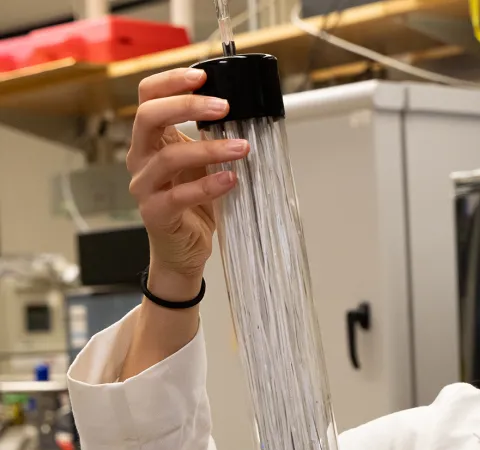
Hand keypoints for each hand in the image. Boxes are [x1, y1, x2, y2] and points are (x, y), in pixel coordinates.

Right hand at [126, 68, 250, 291]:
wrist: (185, 248)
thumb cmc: (194, 203)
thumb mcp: (203, 163)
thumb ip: (210, 139)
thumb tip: (243, 115)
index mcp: (151, 139)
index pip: (148, 97)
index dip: (171, 82)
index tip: (203, 76)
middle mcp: (141, 158)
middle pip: (148, 117)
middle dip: (187, 106)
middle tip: (224, 106)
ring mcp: (144, 186)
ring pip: (169, 156)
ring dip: (210, 148)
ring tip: (242, 148)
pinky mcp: (155, 212)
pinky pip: (179, 195)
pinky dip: (208, 185)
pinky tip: (230, 179)